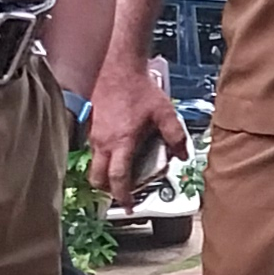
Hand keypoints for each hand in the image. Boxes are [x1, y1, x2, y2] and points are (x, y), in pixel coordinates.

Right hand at [86, 54, 187, 205]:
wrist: (120, 68)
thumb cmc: (141, 89)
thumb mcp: (165, 114)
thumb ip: (176, 137)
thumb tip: (182, 156)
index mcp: (121, 142)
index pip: (118, 179)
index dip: (123, 196)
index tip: (129, 206)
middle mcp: (103, 142)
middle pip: (98, 178)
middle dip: (108, 190)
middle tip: (123, 193)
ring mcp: (94, 134)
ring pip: (95, 164)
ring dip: (107, 173)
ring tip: (125, 171)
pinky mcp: (91, 126)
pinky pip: (94, 150)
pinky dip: (104, 157)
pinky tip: (119, 150)